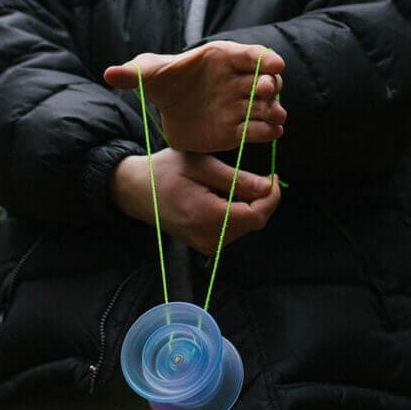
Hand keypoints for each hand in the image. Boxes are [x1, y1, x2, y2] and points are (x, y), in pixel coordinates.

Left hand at [103, 41, 285, 151]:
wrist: (168, 107)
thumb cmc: (163, 80)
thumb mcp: (147, 73)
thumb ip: (133, 73)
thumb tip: (110, 73)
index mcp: (222, 58)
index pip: (250, 54)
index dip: (265, 58)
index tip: (275, 63)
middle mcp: (237, 80)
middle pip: (263, 79)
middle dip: (269, 84)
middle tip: (267, 90)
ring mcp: (241, 105)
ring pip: (265, 106)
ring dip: (274, 110)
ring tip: (277, 117)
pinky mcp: (238, 130)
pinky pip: (258, 130)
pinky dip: (267, 131)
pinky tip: (272, 133)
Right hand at [108, 149, 281, 255]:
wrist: (137, 190)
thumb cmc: (166, 171)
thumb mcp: (200, 164)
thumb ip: (235, 178)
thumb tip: (268, 186)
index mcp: (206, 216)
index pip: (256, 215)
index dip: (271, 196)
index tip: (273, 175)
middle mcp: (208, 238)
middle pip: (254, 222)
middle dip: (262, 199)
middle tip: (259, 175)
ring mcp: (206, 245)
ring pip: (246, 226)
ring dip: (250, 205)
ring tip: (234, 183)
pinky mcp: (205, 245)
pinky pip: (234, 229)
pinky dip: (237, 211)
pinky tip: (225, 195)